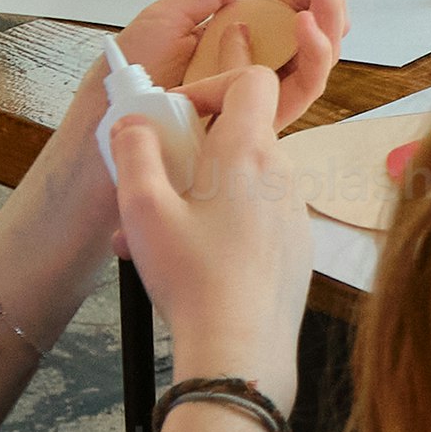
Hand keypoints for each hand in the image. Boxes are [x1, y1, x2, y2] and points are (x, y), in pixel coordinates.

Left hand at [99, 0, 345, 137]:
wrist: (109, 133)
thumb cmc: (126, 86)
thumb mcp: (162, 23)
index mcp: (244, 38)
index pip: (294, 2)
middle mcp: (262, 64)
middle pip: (318, 24)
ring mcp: (266, 92)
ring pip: (323, 52)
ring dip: (329, 7)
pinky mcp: (265, 119)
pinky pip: (306, 88)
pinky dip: (316, 52)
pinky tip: (306, 20)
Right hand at [106, 60, 314, 412]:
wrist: (240, 349)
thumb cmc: (194, 278)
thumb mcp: (142, 208)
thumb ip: (135, 153)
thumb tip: (135, 124)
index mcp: (249, 153)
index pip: (252, 82)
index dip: (212, 86)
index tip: (177, 116)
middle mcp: (282, 175)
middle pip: (240, 136)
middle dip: (191, 152)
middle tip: (153, 183)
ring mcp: (294, 213)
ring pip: (243, 183)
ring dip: (200, 195)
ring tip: (155, 236)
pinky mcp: (295, 247)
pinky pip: (257, 219)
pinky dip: (223, 226)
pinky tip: (188, 263)